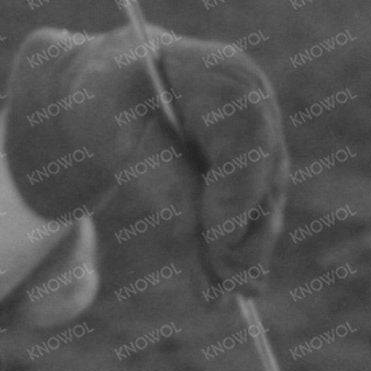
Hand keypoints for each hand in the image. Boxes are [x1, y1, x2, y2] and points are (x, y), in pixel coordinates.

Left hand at [3, 25, 287, 287]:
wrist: (109, 87)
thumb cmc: (105, 102)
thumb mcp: (117, 135)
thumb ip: (161, 177)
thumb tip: (201, 235)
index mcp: (217, 72)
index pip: (246, 135)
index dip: (237, 193)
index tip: (216, 244)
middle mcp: (252, 98)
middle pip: (265, 172)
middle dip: (246, 234)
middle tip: (223, 289)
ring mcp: (260, 126)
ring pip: (265, 198)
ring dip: (245, 251)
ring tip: (218, 297)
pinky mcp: (256, 157)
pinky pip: (254, 208)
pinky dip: (238, 245)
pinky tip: (220, 285)